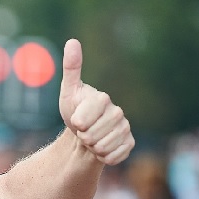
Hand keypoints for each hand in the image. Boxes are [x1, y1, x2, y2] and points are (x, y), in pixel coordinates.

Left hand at [58, 39, 134, 164]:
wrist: (84, 133)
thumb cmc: (74, 110)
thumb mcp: (68, 91)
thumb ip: (71, 68)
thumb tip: (72, 41)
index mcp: (102, 98)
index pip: (82, 120)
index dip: (76, 123)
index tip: (76, 120)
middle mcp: (118, 112)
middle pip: (92, 135)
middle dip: (83, 136)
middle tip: (83, 130)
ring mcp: (125, 129)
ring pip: (102, 147)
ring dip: (91, 147)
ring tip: (91, 138)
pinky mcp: (129, 144)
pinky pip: (113, 157)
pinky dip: (103, 157)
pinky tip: (101, 148)